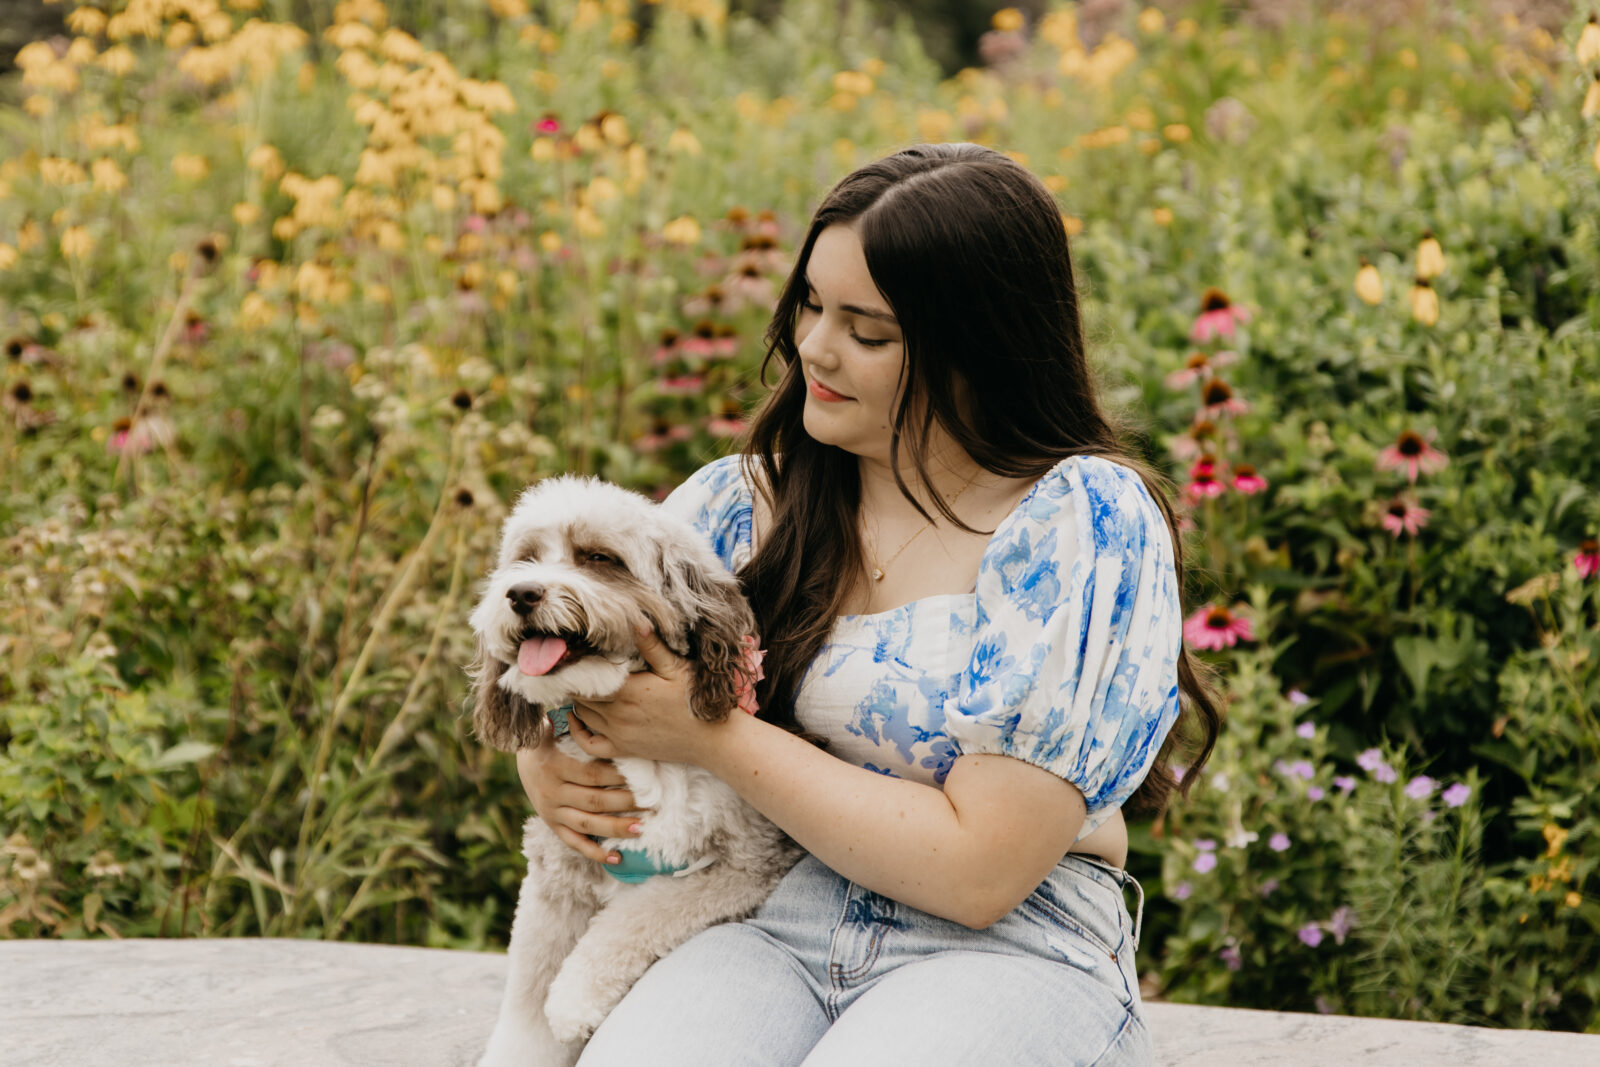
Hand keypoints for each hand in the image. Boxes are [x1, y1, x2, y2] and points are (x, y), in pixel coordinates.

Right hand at [515, 735, 644, 865]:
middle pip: (593, 801)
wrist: (524, 761)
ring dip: (615, 829)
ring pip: (587, 824)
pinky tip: (616, 858)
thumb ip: (572, 725)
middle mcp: (552, 792)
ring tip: (641, 829)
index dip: (618, 777)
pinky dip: (594, 852)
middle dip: (625, 803)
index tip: (643, 777)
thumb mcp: (554, 729)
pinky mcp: (553, 826)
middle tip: (653, 803)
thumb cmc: (551, 740)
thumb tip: (590, 713)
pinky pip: (574, 842)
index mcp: (555, 767)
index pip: (592, 774)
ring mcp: (551, 812)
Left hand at [569, 624, 723, 765]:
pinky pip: (590, 745)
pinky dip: (578, 733)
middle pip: (581, 696)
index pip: (587, 678)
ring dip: (578, 701)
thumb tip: (636, 619)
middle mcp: (618, 714)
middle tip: (574, 668)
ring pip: (583, 716)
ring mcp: (619, 734)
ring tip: (580, 686)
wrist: (712, 738)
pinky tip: (578, 720)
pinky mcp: (624, 749)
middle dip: (576, 682)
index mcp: (629, 691)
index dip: (577, 666)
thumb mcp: (677, 668)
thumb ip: (653, 646)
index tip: (575, 654)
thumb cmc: (695, 699)